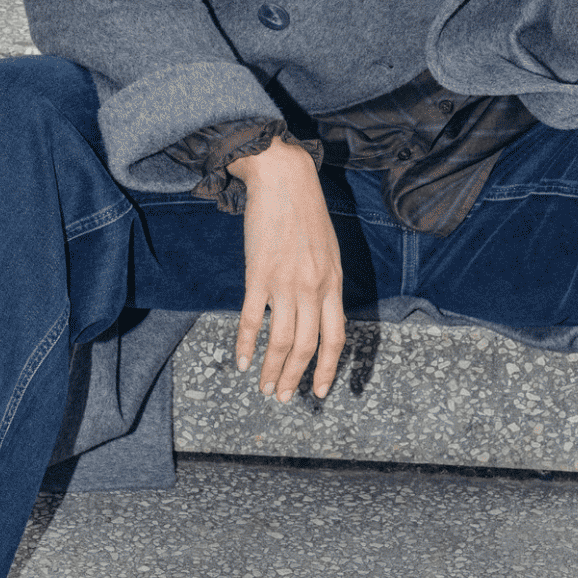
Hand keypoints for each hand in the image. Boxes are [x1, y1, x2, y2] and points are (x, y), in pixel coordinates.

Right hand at [230, 140, 345, 400]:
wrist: (284, 178)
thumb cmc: (306, 212)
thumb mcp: (329, 250)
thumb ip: (325, 282)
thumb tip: (319, 312)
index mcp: (334, 283)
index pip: (335, 337)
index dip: (327, 368)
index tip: (319, 390)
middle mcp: (313, 287)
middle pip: (307, 346)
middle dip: (296, 378)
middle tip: (283, 398)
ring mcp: (285, 282)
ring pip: (281, 340)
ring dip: (273, 370)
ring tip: (265, 389)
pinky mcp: (259, 274)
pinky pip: (253, 318)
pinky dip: (246, 344)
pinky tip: (242, 362)